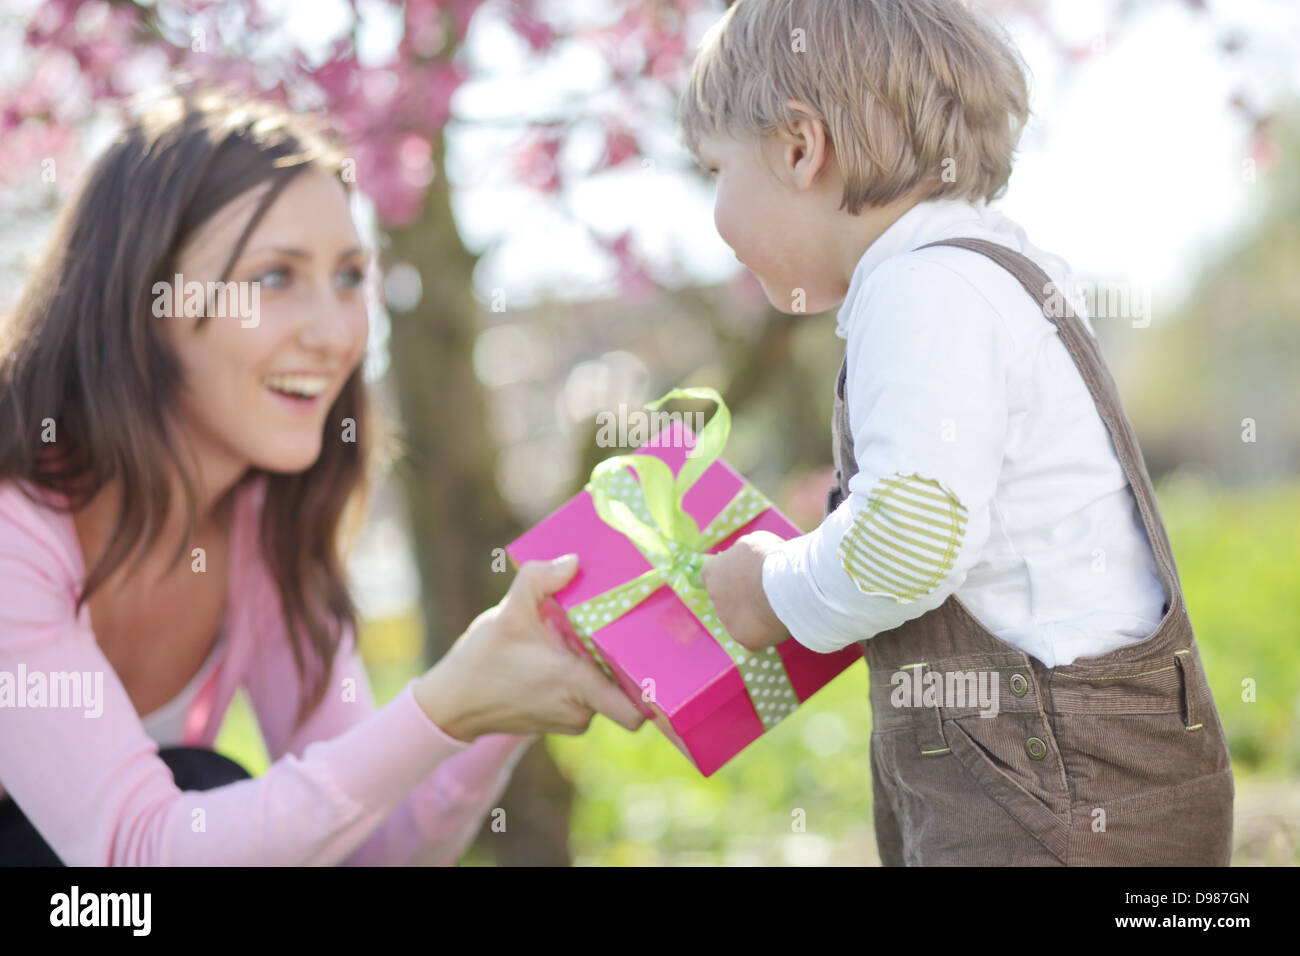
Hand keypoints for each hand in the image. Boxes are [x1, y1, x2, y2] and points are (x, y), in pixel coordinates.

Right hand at [414, 555, 647, 741]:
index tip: (659, 660)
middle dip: (623, 663)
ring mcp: (569, 719)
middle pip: (624, 690)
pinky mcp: (558, 721)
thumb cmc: (481, 661)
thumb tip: (573, 561)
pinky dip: (582, 677)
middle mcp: (580, 711)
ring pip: (604, 692)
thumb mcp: (509, 612)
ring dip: (599, 668)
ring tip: (586, 637)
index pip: (635, 711)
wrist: (450, 702)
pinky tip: (567, 651)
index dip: (654, 691)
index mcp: (577, 686)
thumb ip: (539, 579)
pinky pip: (585, 698)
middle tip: (622, 628)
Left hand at [700, 531, 790, 652]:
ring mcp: (727, 620)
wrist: (786, 585)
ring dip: (753, 614)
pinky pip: (753, 636)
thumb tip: (743, 559)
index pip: (713, 575)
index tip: (748, 574)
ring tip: (777, 605)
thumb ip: (742, 553)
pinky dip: (765, 631)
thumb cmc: (770, 558)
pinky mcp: (743, 639)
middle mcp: (714, 598)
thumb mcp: (754, 542)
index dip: (732, 575)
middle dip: (742, 596)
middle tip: (765, 590)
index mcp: (711, 572)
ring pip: (740, 618)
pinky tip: (779, 621)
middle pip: (726, 599)